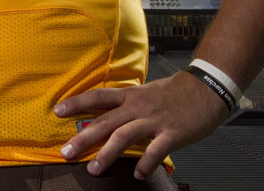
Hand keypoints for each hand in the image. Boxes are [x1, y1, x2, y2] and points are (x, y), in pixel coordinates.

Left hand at [54, 71, 228, 179]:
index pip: (98, 96)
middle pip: (104, 121)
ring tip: (93, 169)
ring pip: (123, 137)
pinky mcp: (172, 133)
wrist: (206, 89)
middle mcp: (138, 106)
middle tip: (66, 151)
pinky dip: (145, 163)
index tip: (57, 110)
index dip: (77, 102)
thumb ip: (126, 104)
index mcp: (130, 95)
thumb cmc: (174, 93)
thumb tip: (105, 113)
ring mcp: (154, 120)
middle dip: (83, 138)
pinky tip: (137, 174)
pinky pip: (154, 151)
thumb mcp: (145, 93)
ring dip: (107, 154)